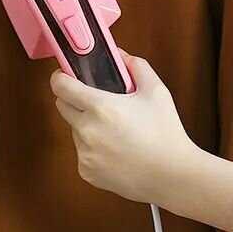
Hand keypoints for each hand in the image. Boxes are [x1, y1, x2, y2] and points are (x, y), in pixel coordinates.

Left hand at [50, 51, 198, 205]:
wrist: (172, 175)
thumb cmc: (166, 133)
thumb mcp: (156, 91)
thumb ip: (136, 66)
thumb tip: (120, 56)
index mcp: (100, 107)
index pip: (60, 86)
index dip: (61, 77)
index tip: (65, 76)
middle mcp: (87, 131)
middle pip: (62, 106)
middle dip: (75, 100)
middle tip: (99, 103)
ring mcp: (84, 154)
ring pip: (75, 130)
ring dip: (87, 126)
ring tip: (117, 132)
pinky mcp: (86, 171)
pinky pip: (82, 152)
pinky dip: (94, 149)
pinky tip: (117, 151)